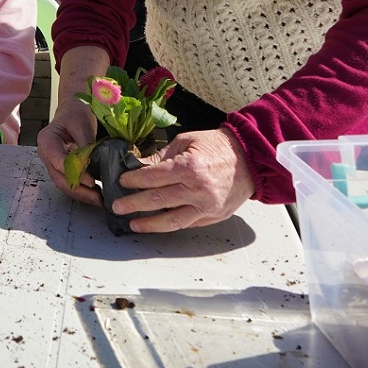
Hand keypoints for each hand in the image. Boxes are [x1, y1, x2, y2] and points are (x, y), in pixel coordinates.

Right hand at [37, 97, 102, 205]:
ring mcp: (52, 164)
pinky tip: (96, 194)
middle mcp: (46, 155)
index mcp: (47, 141)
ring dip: (81, 194)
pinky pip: (69, 183)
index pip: (59, 162)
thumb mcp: (81, 123)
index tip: (92, 181)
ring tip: (99, 200)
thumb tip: (92, 163)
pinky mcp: (61, 169)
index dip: (75, 173)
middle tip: (98, 198)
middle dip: (79, 191)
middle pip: (60, 178)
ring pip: (63, 184)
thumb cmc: (75, 114)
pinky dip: (82, 190)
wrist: (72, 111)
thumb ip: (85, 143)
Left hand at [113, 128, 254, 231]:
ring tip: (133, 224)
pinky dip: (170, 225)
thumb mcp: (186, 141)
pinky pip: (187, 224)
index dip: (133, 180)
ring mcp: (207, 206)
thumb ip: (162, 156)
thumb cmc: (217, 146)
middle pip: (157, 200)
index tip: (122, 181)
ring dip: (149, 224)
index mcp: (190, 167)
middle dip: (133, 204)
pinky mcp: (213, 216)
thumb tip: (138, 166)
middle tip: (117, 206)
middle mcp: (198, 189)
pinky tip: (157, 224)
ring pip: (171, 221)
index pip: (152, 177)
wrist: (250, 159)